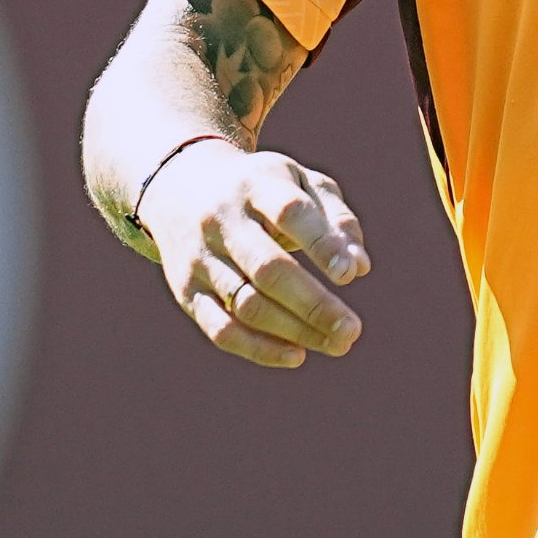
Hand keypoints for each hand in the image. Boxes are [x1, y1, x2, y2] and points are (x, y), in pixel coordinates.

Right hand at [139, 141, 367, 369]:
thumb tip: (359, 267)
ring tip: (338, 344)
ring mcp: (200, 258)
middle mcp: (221, 220)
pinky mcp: (186, 291)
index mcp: (255, 184)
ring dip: (296, 331)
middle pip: (267, 268)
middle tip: (352, 330)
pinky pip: (220, 329)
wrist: (178, 188)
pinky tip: (297, 355)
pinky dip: (260, 349)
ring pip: (247, 304)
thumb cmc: (259, 190)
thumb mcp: (299, 182)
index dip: (321, 244)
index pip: (289, 212)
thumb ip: (336, 218)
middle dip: (313, 304)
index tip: (349, 274)